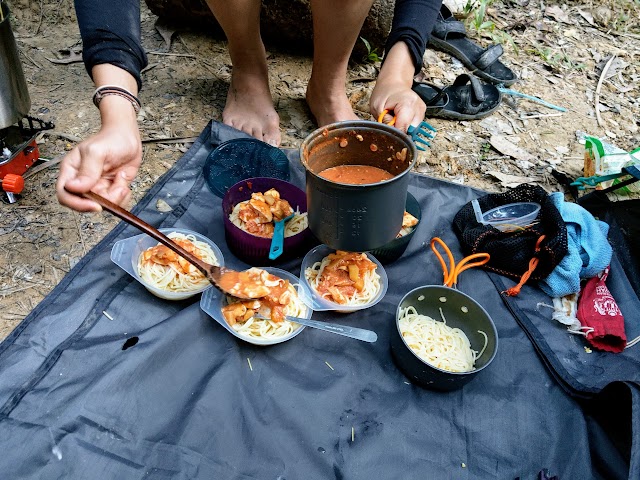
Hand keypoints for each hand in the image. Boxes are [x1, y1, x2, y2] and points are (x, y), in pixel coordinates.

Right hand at [56, 96, 141, 211]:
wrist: (127, 137)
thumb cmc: (110, 139)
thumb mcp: (96, 152)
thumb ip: (87, 171)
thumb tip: (74, 187)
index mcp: (71, 172)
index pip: (65, 195)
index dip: (77, 204)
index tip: (95, 205)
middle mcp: (83, 182)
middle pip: (86, 204)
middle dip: (104, 200)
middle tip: (117, 187)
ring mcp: (98, 187)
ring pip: (103, 205)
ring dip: (117, 196)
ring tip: (121, 178)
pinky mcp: (111, 189)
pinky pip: (116, 203)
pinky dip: (123, 195)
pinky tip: (124, 180)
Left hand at [370, 80, 425, 132]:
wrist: (393, 82)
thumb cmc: (384, 92)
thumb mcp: (377, 107)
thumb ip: (384, 122)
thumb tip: (391, 135)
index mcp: (407, 104)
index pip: (403, 128)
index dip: (395, 134)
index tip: (388, 133)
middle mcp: (418, 107)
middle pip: (410, 131)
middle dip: (400, 131)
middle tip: (390, 123)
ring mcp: (421, 110)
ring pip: (413, 130)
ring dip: (403, 127)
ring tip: (395, 118)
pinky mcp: (422, 112)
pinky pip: (415, 125)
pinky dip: (407, 124)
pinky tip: (400, 117)